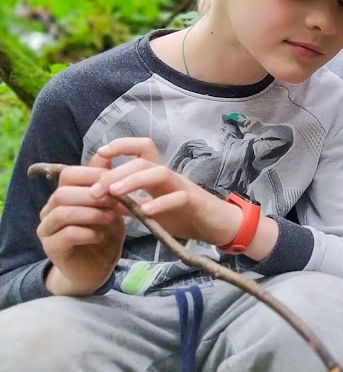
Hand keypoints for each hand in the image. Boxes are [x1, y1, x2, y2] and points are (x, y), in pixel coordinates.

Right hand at [38, 156, 125, 295]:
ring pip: (63, 211)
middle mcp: (50, 210)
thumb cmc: (104, 236)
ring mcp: (47, 229)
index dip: (94, 175)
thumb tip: (107, 154)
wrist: (96, 270)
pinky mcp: (51, 248)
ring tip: (112, 219)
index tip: (117, 182)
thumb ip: (107, 185)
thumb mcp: (111, 208)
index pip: (69, 174)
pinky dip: (88, 232)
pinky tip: (102, 236)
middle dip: (94, 195)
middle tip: (117, 203)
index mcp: (63, 196)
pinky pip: (67, 234)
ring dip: (92, 213)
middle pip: (64, 191)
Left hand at [88, 137, 241, 246]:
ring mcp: (182, 187)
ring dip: (133, 181)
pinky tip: (145, 212)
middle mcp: (169, 176)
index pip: (141, 148)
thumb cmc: (185, 216)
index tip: (101, 153)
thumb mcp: (152, 210)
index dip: (121, 145)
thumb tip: (104, 201)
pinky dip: (160, 204)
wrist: (217, 226)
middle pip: (142, 161)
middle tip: (95, 190)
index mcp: (158, 175)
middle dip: (116, 172)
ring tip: (114, 194)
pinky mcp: (194, 201)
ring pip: (158, 173)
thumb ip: (131, 205)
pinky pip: (177, 197)